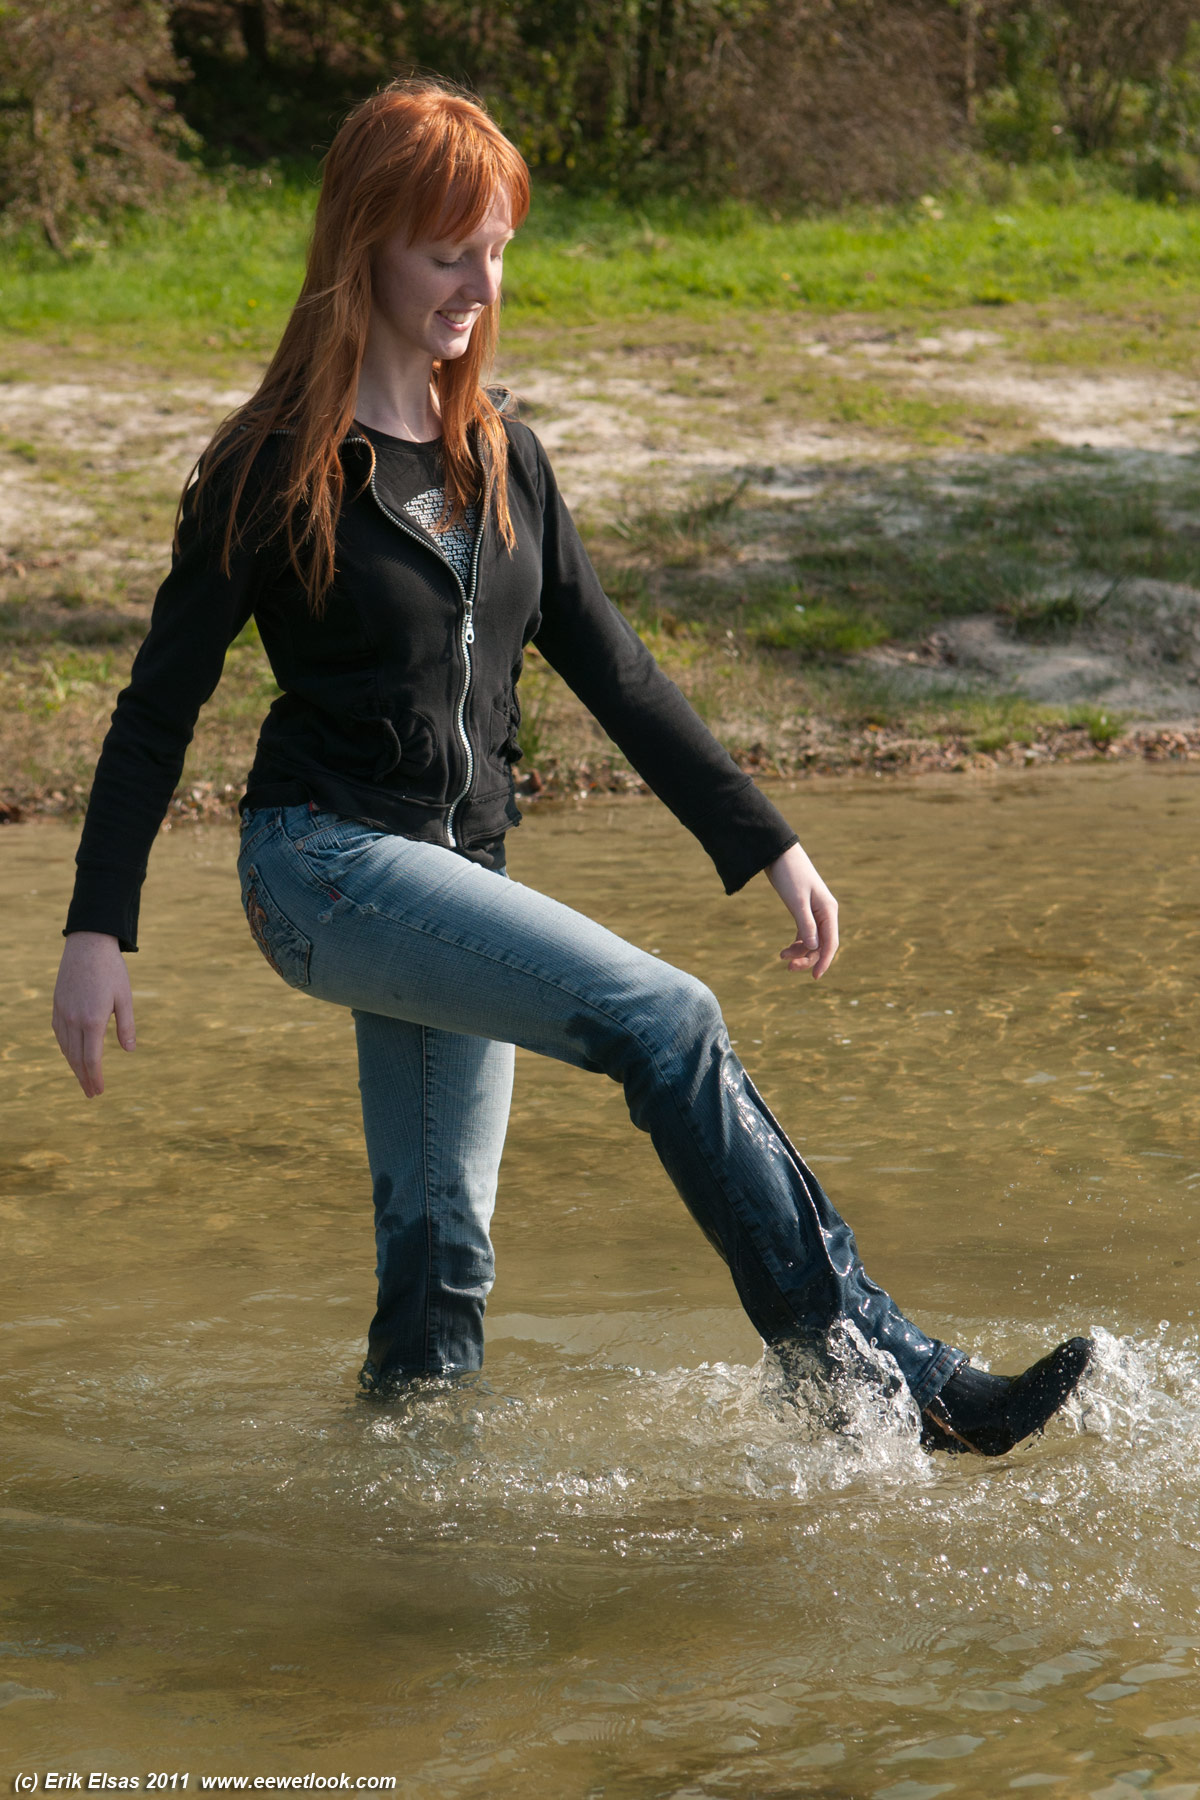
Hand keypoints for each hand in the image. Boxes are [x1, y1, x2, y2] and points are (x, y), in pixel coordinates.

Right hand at [52, 931, 135, 1097]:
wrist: (88, 945)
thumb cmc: (112, 971)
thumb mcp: (125, 998)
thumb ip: (127, 1026)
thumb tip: (130, 1051)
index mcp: (93, 1019)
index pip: (92, 1058)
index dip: (96, 1077)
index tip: (99, 1091)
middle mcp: (74, 1019)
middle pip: (76, 1058)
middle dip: (84, 1078)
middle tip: (91, 1094)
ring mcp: (62, 1012)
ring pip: (66, 1047)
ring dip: (74, 1066)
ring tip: (83, 1079)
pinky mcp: (57, 1005)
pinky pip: (59, 1034)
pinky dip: (65, 1049)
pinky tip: (71, 1054)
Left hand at [766, 842, 838, 979]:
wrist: (778, 854)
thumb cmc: (789, 875)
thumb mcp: (797, 901)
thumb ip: (806, 924)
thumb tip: (815, 948)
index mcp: (828, 911)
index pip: (831, 943)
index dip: (824, 961)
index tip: (814, 977)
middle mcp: (825, 913)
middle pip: (821, 944)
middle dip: (807, 958)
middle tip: (788, 967)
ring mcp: (815, 912)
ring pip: (812, 940)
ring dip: (800, 952)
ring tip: (782, 956)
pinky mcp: (804, 910)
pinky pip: (805, 933)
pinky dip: (797, 943)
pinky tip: (786, 950)